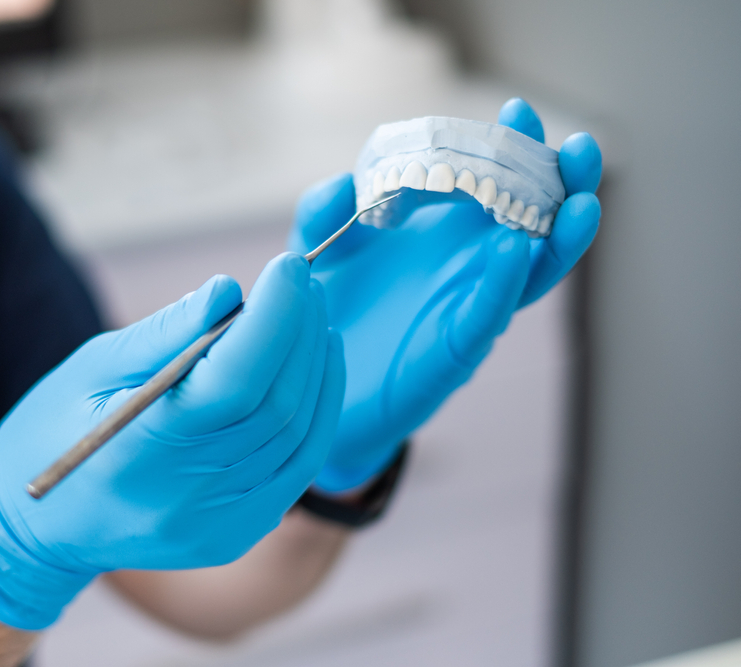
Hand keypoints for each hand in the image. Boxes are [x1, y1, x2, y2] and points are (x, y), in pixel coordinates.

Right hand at [0, 253, 345, 629]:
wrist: (37, 530)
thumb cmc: (52, 433)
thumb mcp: (90, 370)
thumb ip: (163, 334)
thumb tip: (229, 291)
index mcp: (139, 451)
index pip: (233, 381)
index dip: (273, 320)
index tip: (288, 266)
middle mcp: (185, 496)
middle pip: (275, 405)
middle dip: (300, 332)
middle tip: (302, 280)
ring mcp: (216, 525)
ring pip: (298, 435)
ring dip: (317, 367)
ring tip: (313, 316)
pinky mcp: (236, 534)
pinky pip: (299, 467)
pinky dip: (318, 411)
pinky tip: (316, 368)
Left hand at [288, 98, 602, 492]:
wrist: (304, 388)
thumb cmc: (320, 314)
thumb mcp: (313, 252)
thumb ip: (323, 212)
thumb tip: (346, 181)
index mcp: (439, 234)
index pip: (487, 185)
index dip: (508, 149)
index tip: (518, 112)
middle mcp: (464, 266)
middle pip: (532, 220)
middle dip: (560, 184)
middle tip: (577, 148)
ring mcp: (465, 306)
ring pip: (532, 270)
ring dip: (561, 237)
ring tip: (582, 200)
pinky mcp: (453, 349)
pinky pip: (489, 312)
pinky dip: (505, 282)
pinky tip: (516, 249)